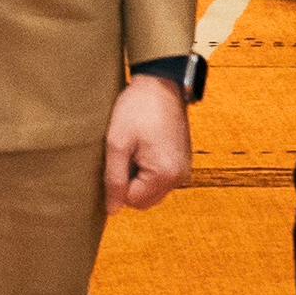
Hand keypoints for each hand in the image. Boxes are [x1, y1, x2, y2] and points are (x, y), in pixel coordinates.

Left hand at [103, 72, 192, 210]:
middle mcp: (179, 177)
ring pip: (151, 190)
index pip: (132, 201)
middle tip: (126, 152)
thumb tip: (112, 211)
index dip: (118, 181)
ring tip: (136, 147)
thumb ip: (113, 180)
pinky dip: (148, 169)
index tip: (119, 155)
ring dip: (138, 176)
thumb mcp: (117, 143)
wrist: (161, 83)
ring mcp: (183, 169)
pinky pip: (160, 178)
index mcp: (165, 174)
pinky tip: (144, 146)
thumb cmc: (137, 109)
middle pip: (144, 200)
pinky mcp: (182, 161)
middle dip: (129, 182)